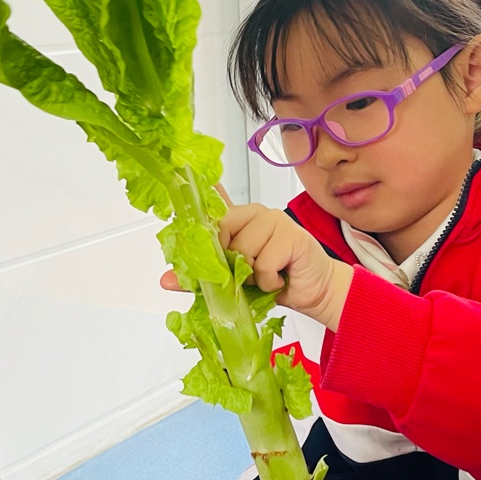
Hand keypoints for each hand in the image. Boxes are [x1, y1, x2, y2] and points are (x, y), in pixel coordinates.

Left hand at [161, 204, 353, 330]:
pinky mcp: (291, 235)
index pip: (212, 209)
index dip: (199, 215)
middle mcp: (255, 213)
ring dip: (252, 276)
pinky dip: (268, 281)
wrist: (314, 292)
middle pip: (222, 233)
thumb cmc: (275, 281)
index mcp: (238, 218)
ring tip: (267, 276)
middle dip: (230, 263)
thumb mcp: (233, 282)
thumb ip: (203, 277)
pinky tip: (280, 278)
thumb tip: (166, 280)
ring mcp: (274, 220)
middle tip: (247, 274)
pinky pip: (264, 264)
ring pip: (243, 251)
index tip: (183, 187)